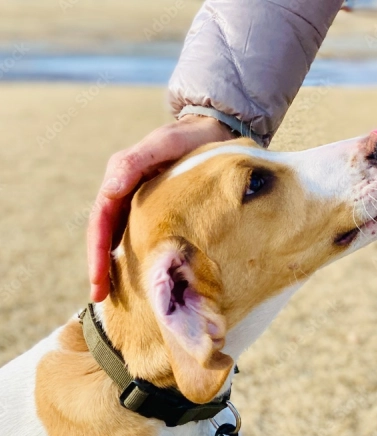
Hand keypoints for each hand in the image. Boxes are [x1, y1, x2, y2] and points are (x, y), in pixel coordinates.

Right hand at [88, 115, 234, 301]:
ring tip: (115, 297)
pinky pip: (142, 235)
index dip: (96, 251)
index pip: (101, 219)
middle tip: (100, 298)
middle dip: (101, 266)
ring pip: (122, 237)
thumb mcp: (165, 143)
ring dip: (115, 266)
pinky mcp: (160, 209)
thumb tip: (108, 189)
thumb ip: (136, 161)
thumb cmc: (191, 137)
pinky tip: (143, 277)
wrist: (215, 133)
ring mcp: (142, 202)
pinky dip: (137, 256)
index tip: (97, 279)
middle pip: (106, 234)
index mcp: (122, 177)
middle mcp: (127, 192)